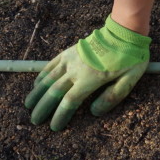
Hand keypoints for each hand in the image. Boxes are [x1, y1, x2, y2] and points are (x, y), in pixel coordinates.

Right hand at [25, 15, 149, 130]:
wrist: (124, 32)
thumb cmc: (130, 57)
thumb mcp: (129, 80)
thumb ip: (112, 97)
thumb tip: (94, 112)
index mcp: (90, 79)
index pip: (69, 102)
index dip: (60, 116)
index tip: (53, 127)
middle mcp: (76, 70)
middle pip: (54, 92)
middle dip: (43, 107)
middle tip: (35, 121)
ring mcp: (71, 59)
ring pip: (49, 78)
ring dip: (37, 93)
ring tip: (28, 105)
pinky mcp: (70, 51)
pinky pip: (52, 64)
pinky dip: (42, 75)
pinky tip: (37, 84)